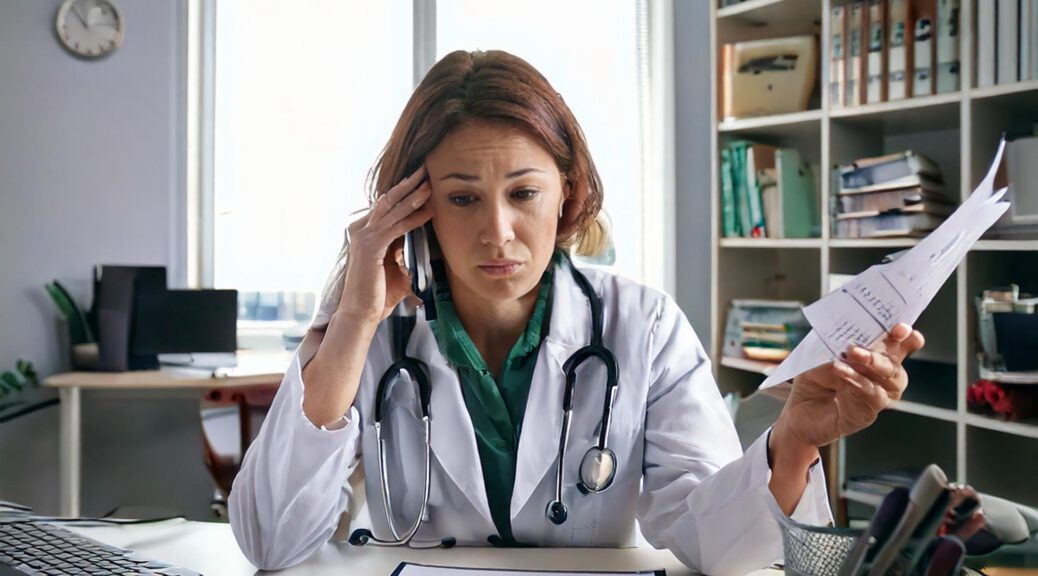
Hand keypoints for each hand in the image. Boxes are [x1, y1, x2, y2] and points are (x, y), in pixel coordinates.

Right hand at [335, 166, 432, 323]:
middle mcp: (360, 229)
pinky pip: (396, 227)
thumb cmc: (378, 295)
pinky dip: (413, 218)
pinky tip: (428, 211)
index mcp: (365, 232)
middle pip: (388, 200)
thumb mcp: (395, 267)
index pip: (387, 206)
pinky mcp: (370, 247)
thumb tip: (420, 245)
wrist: (361, 315)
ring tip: (429, 183)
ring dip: (413, 195)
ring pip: (392, 209)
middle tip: (425, 169)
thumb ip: (403, 252)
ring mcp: (363, 237)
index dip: (404, 191)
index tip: (422, 179)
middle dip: (408, 184)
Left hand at [774, 323, 925, 450]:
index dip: (905, 336)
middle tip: (858, 346)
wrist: (796, 411)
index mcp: (874, 358)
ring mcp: (878, 396)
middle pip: (896, 363)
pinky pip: (873, 396)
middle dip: (882, 352)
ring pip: (891, 380)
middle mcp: (881, 378)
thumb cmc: (813, 381)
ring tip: (851, 354)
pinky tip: (841, 372)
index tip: (900, 329)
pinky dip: (858, 381)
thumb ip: (839, 345)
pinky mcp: (868, 413)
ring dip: (872, 364)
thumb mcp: (821, 356)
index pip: (899, 345)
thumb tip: (851, 336)